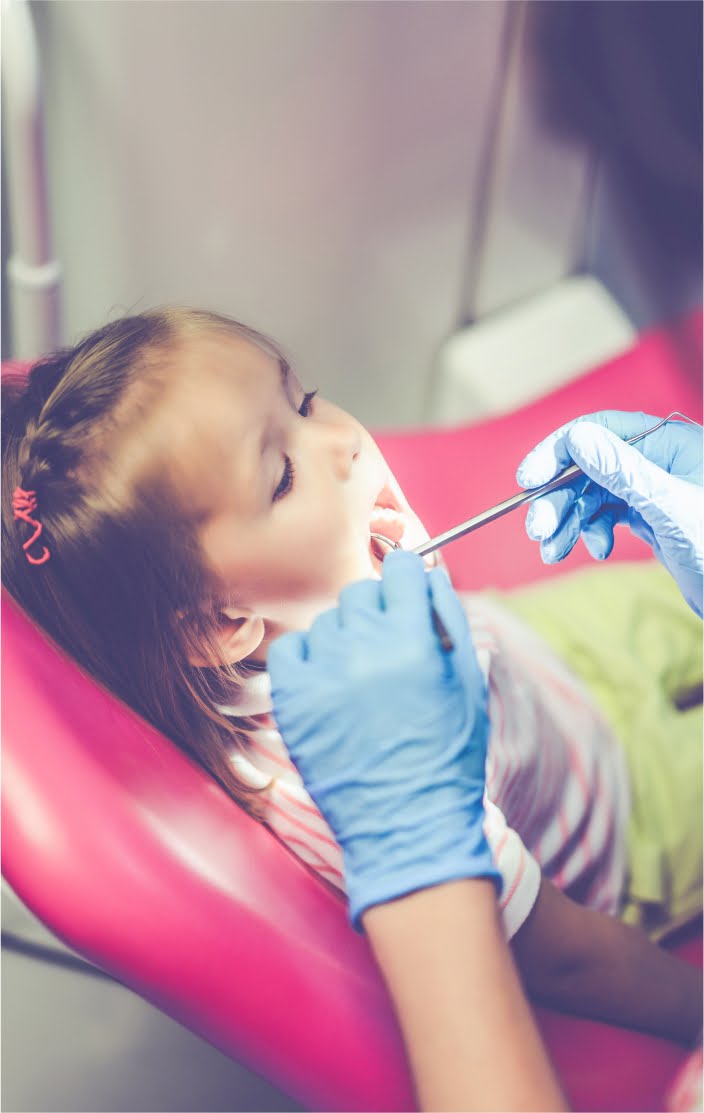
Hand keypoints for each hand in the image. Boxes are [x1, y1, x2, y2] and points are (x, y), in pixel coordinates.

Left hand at [267, 550, 499, 928]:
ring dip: (346, 639)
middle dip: (379, 611)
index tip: (407, 594)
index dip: (409, 579)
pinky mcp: (292, 700)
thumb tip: (428, 577)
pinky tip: (329, 684)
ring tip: (363, 681)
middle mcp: (364, 648)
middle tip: (390, 649)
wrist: (407, 823)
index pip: (402, 568)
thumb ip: (449, 619)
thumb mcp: (466, 682)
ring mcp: (323, 673)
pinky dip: (308, 659)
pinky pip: (291, 649)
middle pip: (362, 591)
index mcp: (413, 640)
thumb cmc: (446, 754)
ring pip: (328, 621)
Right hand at [517, 411, 702, 616]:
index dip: (559, 453)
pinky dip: (591, 533)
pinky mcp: (653, 517)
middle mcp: (659, 460)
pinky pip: (607, 515)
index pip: (601, 431)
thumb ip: (623, 471)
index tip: (529, 482)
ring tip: (553, 551)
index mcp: (670, 443)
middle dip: (560, 499)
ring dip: (568, 521)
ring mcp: (655, 489)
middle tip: (539, 532)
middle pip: (590, 467)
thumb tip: (577, 439)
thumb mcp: (670, 508)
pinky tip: (595, 551)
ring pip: (594, 494)